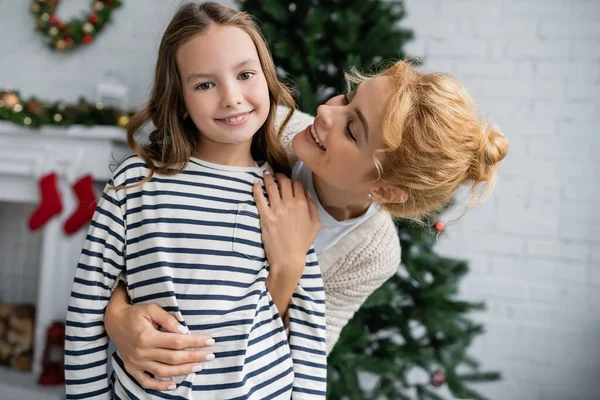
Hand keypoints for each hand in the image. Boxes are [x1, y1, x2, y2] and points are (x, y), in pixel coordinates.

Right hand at [105, 283, 215, 390]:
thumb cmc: (135, 313)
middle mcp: (141, 352)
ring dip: (182, 371)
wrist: (113, 320)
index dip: (195, 342)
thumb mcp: (151, 309)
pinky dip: (159, 386)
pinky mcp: (131, 368)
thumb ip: (168, 319)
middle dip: (194, 357)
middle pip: (173, 358)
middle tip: (210, 355)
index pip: (176, 342)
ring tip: (198, 366)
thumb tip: (184, 331)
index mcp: (147, 337)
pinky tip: (173, 385)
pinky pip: (146, 382)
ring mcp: (136, 362)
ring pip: (163, 371)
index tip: (210, 341)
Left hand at [252, 172, 320, 316]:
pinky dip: (257, 188)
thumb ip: (313, 208)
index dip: (292, 180)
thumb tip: (307, 194)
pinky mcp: (266, 216)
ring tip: (264, 175)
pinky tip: (255, 184)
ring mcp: (277, 210)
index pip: (297, 185)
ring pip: (271, 186)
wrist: (289, 258)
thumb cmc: (302, 243)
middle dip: (279, 176)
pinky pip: (259, 198)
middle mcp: (290, 204)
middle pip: (284, 182)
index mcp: (303, 205)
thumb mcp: (315, 225)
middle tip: (274, 175)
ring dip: (267, 178)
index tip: (287, 180)